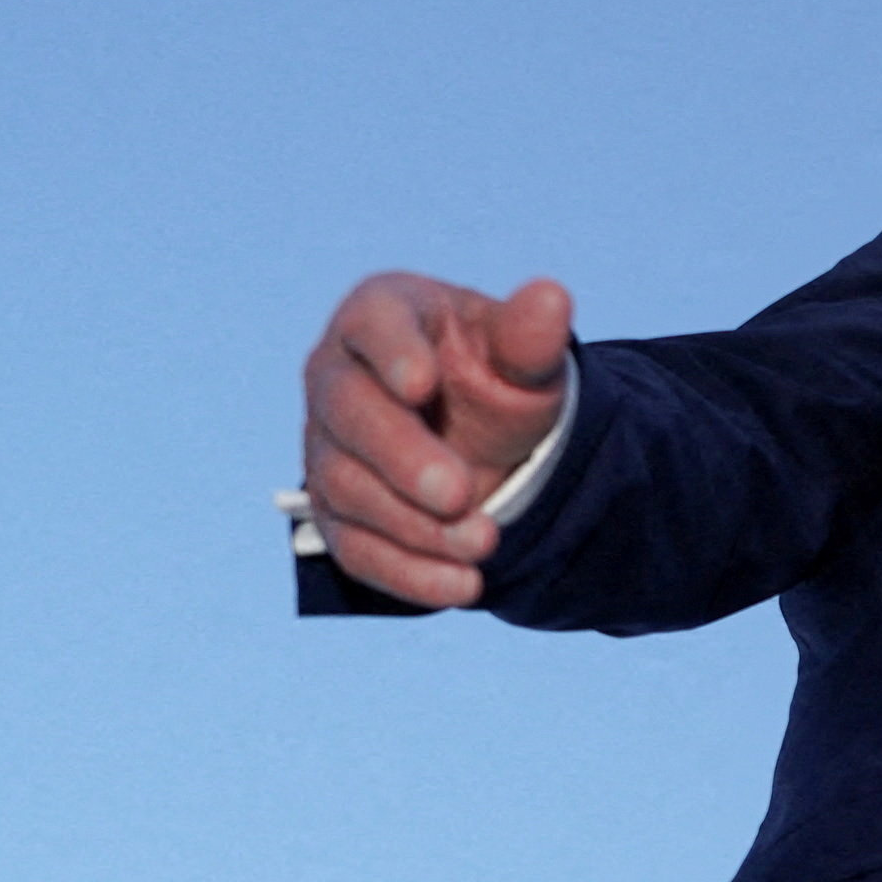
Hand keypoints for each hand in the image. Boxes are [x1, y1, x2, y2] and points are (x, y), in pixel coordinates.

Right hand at [299, 272, 572, 607]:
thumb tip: (552, 296)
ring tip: (486, 541)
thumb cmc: (498, 383)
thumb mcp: (523, 361)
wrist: (489, 446)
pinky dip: (407, 572)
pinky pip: (355, 546)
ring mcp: (328, 446)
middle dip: (402, 457)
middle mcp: (337, 376)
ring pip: (347, 486)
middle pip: (348, 412)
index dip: (392, 353)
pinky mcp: (337, 511)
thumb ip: (530, 338)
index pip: (373, 325)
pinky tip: (462, 585)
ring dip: (414, 523)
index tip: (422, 384)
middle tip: (459, 494)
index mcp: (382, 317)